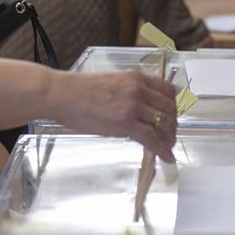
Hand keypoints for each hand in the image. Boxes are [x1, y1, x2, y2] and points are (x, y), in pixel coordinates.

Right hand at [56, 71, 177, 160]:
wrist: (61, 94)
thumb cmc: (78, 91)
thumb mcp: (112, 84)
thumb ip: (128, 93)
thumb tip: (137, 110)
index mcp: (136, 77)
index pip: (168, 90)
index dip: (173, 106)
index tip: (171, 117)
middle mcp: (139, 89)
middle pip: (169, 108)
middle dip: (172, 125)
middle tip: (170, 137)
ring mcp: (133, 105)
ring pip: (163, 123)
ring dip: (169, 138)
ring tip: (167, 148)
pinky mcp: (126, 122)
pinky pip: (152, 138)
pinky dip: (162, 149)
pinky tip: (166, 157)